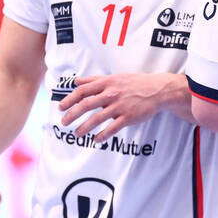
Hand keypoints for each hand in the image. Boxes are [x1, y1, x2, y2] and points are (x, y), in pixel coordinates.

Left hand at [58, 73, 179, 141]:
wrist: (157, 90)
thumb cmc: (134, 83)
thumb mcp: (114, 77)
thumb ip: (94, 80)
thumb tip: (76, 81)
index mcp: (107, 83)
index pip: (83, 91)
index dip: (69, 99)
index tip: (60, 107)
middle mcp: (111, 93)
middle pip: (86, 105)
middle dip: (72, 115)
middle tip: (64, 123)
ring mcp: (120, 106)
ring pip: (97, 118)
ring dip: (84, 127)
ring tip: (77, 134)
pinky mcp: (128, 117)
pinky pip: (112, 128)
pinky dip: (102, 135)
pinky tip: (96, 140)